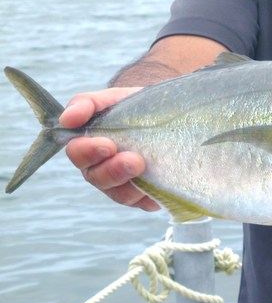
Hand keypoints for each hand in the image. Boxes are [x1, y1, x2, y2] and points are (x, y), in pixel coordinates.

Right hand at [60, 88, 160, 210]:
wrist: (173, 116)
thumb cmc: (137, 108)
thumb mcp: (114, 98)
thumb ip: (87, 104)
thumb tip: (67, 118)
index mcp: (90, 147)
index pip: (78, 153)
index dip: (88, 152)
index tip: (108, 145)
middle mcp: (104, 170)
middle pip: (98, 178)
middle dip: (113, 171)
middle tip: (133, 160)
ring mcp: (126, 186)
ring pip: (121, 195)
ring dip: (131, 186)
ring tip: (145, 169)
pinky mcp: (148, 196)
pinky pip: (145, 203)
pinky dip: (150, 197)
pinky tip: (157, 189)